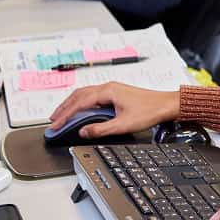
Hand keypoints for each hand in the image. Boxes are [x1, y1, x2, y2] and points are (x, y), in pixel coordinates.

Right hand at [48, 81, 180, 137]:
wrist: (166, 105)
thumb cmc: (150, 111)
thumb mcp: (123, 125)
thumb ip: (101, 129)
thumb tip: (83, 131)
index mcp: (108, 91)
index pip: (79, 103)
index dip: (65, 115)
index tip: (56, 125)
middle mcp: (108, 87)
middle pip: (78, 95)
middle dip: (64, 108)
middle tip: (53, 120)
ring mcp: (112, 89)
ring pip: (84, 94)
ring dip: (71, 104)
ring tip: (61, 115)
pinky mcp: (115, 93)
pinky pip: (92, 96)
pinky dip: (81, 103)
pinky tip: (79, 110)